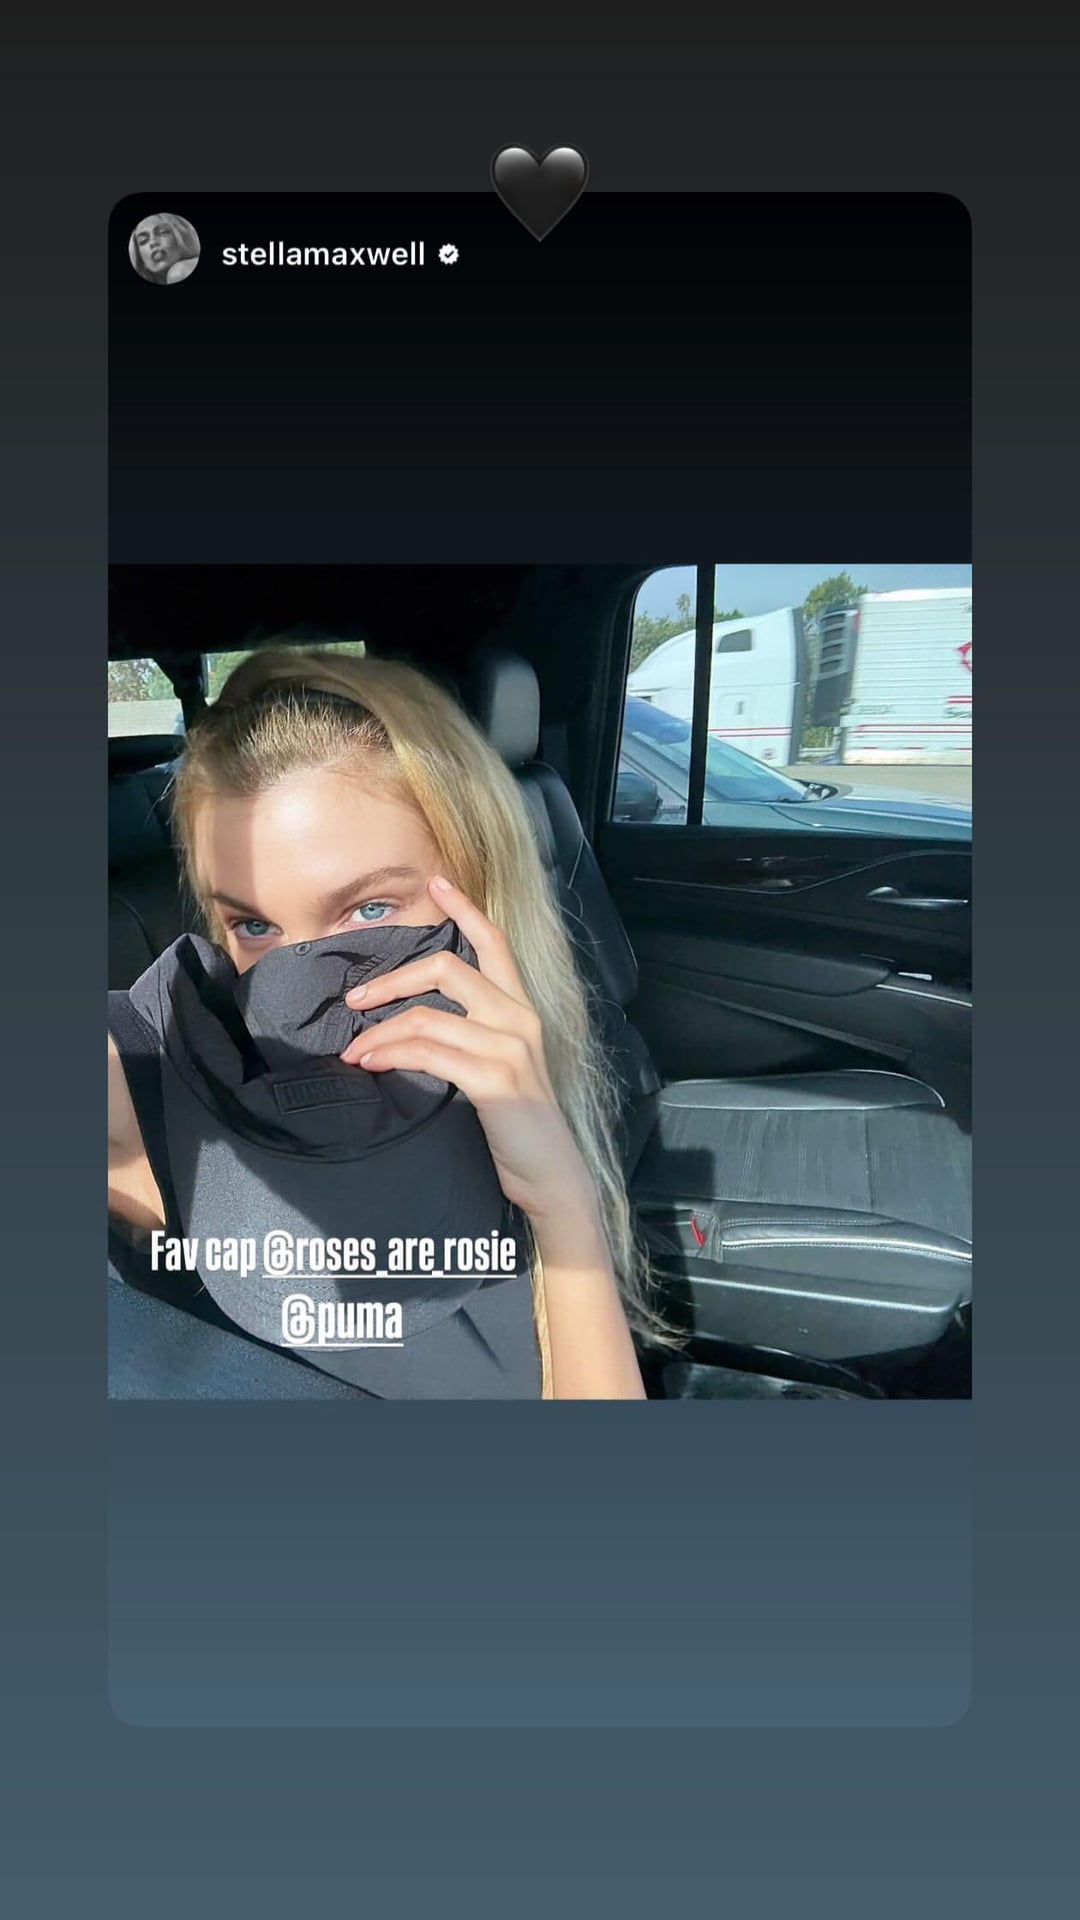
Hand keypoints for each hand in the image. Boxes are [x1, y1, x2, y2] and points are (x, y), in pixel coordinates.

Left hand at [338, 877, 598, 1228]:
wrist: (550, 1175)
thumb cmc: (519, 1125)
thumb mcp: (497, 1068)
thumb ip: (469, 1037)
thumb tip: (410, 1024)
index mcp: (522, 1009)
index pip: (495, 943)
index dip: (464, 908)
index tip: (435, 882)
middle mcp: (520, 1017)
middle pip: (447, 967)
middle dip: (392, 979)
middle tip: (355, 1000)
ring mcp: (510, 1045)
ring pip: (427, 1015)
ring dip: (379, 1032)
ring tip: (353, 1052)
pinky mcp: (496, 1078)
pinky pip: (428, 1051)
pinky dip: (391, 1055)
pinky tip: (373, 1064)